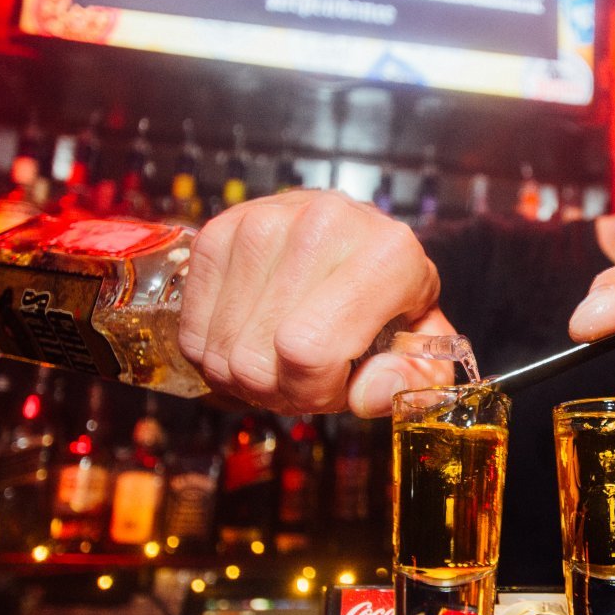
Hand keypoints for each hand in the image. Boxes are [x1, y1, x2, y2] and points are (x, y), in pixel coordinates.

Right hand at [179, 189, 454, 415]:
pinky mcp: (219, 229)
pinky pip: (193, 330)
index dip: (315, 390)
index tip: (336, 381)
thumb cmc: (389, 303)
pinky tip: (253, 332)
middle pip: (255, 360)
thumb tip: (367, 395)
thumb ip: (411, 384)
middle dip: (279, 389)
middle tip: (308, 372)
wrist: (355, 242)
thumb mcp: (420, 348)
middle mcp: (325, 224)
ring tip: (283, 351)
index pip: (309, 351)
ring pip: (220, 350)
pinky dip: (216, 350)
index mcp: (389, 254)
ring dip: (245, 372)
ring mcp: (264, 220)